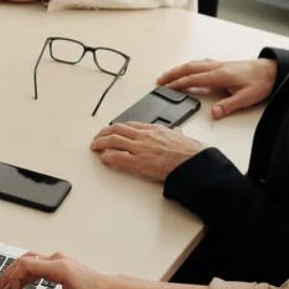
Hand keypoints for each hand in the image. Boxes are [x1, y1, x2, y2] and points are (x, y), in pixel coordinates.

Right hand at [0, 252, 114, 288]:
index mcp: (59, 268)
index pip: (27, 265)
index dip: (13, 278)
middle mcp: (57, 260)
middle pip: (24, 261)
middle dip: (9, 276)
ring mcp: (57, 259)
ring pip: (28, 260)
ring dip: (15, 272)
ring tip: (6, 286)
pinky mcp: (58, 263)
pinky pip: (36, 263)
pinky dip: (24, 272)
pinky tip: (19, 283)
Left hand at [90, 122, 204, 182]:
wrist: (194, 164)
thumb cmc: (191, 153)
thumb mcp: (183, 137)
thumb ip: (175, 134)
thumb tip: (177, 132)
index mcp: (155, 129)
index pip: (131, 125)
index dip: (118, 127)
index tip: (113, 130)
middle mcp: (145, 136)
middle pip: (118, 129)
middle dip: (105, 132)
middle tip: (98, 137)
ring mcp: (140, 148)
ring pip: (114, 140)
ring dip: (101, 143)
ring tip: (95, 146)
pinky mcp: (138, 162)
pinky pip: (117, 157)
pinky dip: (108, 157)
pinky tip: (103, 158)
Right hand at [157, 57, 276, 119]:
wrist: (272, 70)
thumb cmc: (261, 82)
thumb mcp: (246, 98)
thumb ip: (228, 105)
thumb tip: (214, 112)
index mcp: (220, 75)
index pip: (193, 79)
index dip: (179, 84)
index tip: (167, 88)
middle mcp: (217, 67)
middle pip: (189, 68)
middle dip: (172, 74)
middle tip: (160, 80)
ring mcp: (219, 64)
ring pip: (193, 64)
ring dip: (179, 69)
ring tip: (168, 75)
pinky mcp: (223, 64)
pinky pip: (200, 63)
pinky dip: (190, 66)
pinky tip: (189, 69)